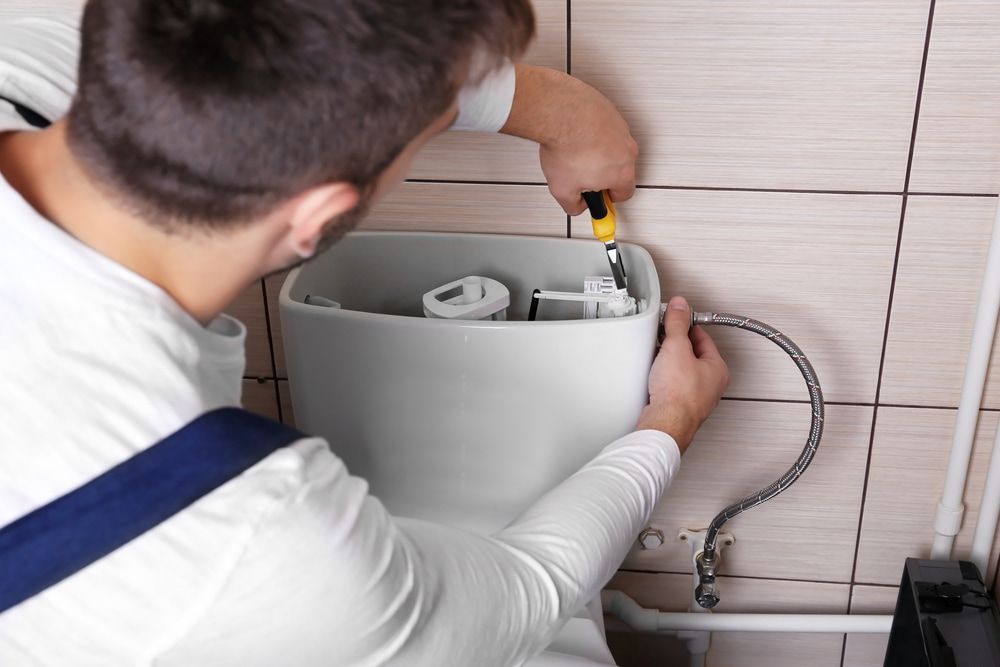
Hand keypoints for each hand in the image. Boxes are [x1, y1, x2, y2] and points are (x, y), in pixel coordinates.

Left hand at [500, 65, 637, 214]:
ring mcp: (621, 128)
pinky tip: (576, 134)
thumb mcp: (562, 190)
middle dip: (603, 174)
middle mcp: (627, 149)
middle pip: (620, 168)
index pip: (625, 193)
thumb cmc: (565, 147)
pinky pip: (605, 127)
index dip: (610, 198)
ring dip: (598, 151)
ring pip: (613, 147)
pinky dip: (593, 132)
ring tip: (575, 151)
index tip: (599, 196)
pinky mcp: (611, 111)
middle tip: (581, 173)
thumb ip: (574, 205)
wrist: (560, 112)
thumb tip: (577, 205)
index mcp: (622, 173)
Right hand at [637, 297, 729, 452]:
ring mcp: (695, 397)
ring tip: (656, 358)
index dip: (686, 325)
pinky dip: (662, 379)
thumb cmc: (678, 395)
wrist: (665, 424)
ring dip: (668, 363)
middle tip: (663, 337)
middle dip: (675, 345)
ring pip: (681, 371)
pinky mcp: (678, 407)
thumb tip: (680, 306)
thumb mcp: (677, 348)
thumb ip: (678, 324)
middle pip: (692, 354)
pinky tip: (653, 378)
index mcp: (717, 369)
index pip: (702, 337)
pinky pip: (671, 385)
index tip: (673, 319)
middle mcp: (710, 385)